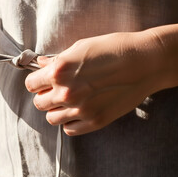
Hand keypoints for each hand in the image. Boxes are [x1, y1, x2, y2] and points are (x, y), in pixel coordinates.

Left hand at [25, 32, 164, 135]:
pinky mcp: (95, 121)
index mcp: (59, 71)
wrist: (146, 62)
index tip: (42, 80)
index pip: (31, 85)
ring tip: (68, 101)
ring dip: (56, 110)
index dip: (36, 82)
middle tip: (56, 90)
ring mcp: (81, 109)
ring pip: (52, 119)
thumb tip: (42, 64)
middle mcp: (66, 92)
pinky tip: (78, 111)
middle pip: (39, 103)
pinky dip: (70, 122)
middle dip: (44, 96)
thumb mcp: (81, 47)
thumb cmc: (114, 48)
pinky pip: (70, 129)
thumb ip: (58, 59)